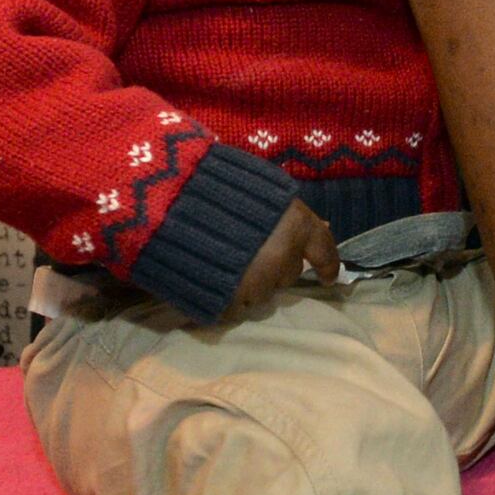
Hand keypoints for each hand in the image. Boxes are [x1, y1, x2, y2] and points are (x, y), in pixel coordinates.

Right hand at [223, 198, 340, 317]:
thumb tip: (321, 227)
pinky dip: (227, 297)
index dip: (328, 264)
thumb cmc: (214, 187)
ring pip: (262, 292)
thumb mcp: (260, 190)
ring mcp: (254, 286)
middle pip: (288, 273)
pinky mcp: (228, 304)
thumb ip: (287, 213)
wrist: (165, 206)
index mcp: (293, 225)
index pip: (323, 249)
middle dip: (276, 266)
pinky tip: (211, 278)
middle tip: (251, 250)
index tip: (329, 278)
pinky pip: (236, 307)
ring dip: (251, 282)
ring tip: (224, 262)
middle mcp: (280, 259)